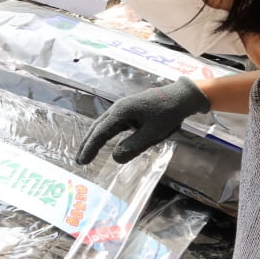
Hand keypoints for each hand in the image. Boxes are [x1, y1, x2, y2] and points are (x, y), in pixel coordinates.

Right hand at [75, 78, 210, 164]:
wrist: (180, 96)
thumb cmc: (168, 114)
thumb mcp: (153, 134)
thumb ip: (133, 146)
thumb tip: (114, 158)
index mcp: (121, 113)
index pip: (100, 133)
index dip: (90, 148)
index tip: (82, 162)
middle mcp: (117, 109)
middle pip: (96, 127)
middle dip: (87, 144)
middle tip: (79, 160)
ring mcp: (122, 108)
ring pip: (102, 124)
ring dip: (93, 138)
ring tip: (86, 152)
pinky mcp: (128, 110)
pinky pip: (110, 123)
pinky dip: (102, 133)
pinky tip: (102, 140)